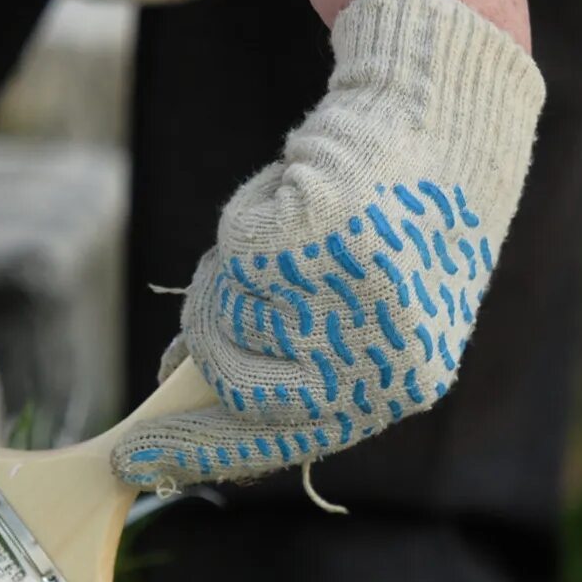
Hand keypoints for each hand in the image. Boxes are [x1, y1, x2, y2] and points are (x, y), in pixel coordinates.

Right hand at [112, 0, 544, 487]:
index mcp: (399, 386)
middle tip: (179, 348)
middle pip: (235, 385)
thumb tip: (180, 382)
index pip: (279, 440)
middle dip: (205, 352)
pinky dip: (249, 214)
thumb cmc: (403, 220)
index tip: (134, 460)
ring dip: (238, 272)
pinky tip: (299, 192)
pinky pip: (232, 251)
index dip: (198, 450)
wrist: (448, 121)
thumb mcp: (361, 309)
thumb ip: (292, 357)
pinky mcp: (309, 235)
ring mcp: (341, 298)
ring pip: (229, 311)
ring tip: (291, 235)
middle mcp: (376, 354)